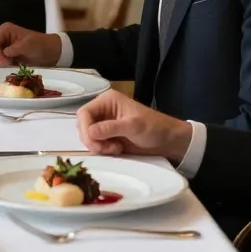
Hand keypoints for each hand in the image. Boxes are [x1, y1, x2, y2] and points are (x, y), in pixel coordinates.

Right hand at [0, 23, 60, 66]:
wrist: (51, 52)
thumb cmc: (40, 45)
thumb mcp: (26, 46)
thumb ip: (13, 49)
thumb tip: (3, 54)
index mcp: (5, 30)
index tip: (2, 61)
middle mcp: (3, 37)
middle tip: (6, 63)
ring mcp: (5, 46)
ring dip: (1, 61)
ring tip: (11, 64)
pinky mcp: (9, 55)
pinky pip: (1, 61)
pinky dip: (4, 64)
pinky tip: (11, 65)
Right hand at [76, 90, 192, 164]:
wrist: (168, 141)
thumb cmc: (153, 128)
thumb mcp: (133, 126)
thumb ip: (110, 128)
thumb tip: (90, 132)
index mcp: (107, 101)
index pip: (84, 113)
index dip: (85, 128)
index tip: (94, 142)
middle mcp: (103, 111)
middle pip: (83, 125)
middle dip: (91, 139)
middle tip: (104, 149)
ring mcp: (105, 124)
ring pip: (88, 136)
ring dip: (97, 145)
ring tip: (114, 149)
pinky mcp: (108, 137)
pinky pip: (95, 143)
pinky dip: (101, 149)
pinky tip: (115, 150)